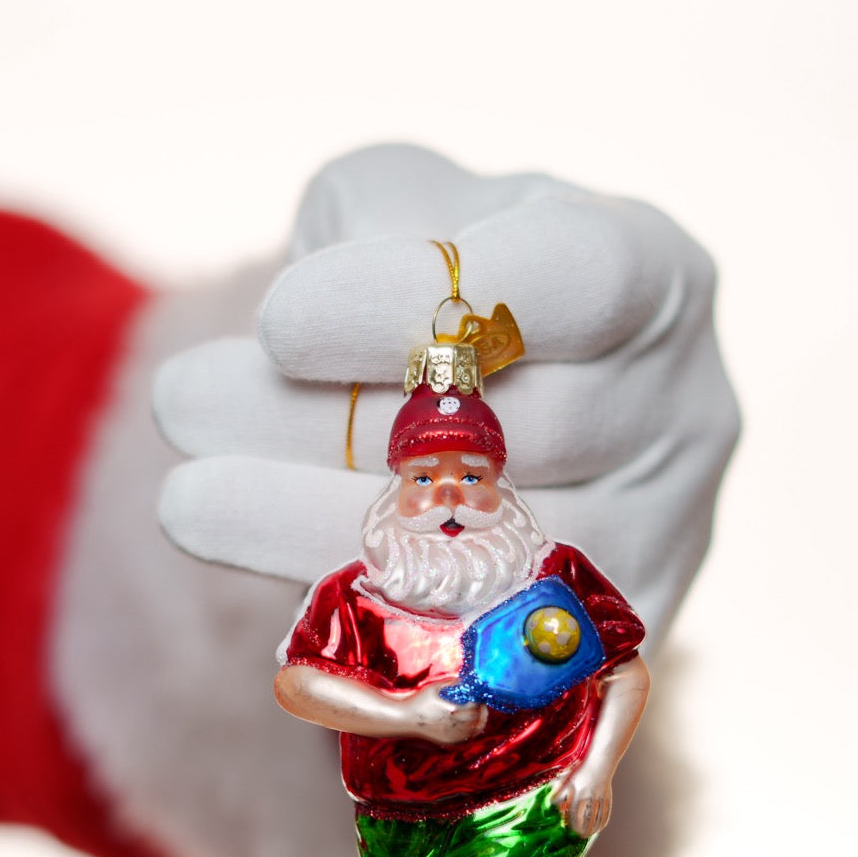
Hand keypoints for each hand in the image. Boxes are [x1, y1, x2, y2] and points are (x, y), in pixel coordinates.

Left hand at [154, 144, 739, 650]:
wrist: (513, 431)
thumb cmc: (454, 299)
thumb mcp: (420, 211)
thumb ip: (376, 215)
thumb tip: (304, 314)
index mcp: (650, 279)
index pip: (566, 281)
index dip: (412, 305)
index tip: (272, 322)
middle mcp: (677, 413)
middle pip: (496, 436)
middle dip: (317, 427)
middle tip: (181, 404)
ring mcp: (651, 539)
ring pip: (474, 555)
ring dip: (309, 528)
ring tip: (184, 500)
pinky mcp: (599, 645)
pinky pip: (472, 644)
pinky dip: (364, 612)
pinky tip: (271, 589)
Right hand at [405, 688, 486, 745]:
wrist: (405, 720)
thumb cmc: (418, 702)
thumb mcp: (433, 688)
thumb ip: (450, 683)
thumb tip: (465, 679)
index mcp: (452, 709)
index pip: (475, 706)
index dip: (480, 701)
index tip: (480, 697)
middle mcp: (454, 724)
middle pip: (478, 719)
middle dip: (482, 711)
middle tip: (482, 705)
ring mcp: (451, 735)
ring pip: (475, 731)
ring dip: (480, 722)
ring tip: (480, 715)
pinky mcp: (448, 741)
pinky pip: (466, 739)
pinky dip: (472, 732)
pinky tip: (472, 726)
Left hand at [551, 763, 613, 837]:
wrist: (599, 762)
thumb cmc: (580, 771)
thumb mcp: (567, 780)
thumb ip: (559, 793)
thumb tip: (551, 805)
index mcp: (577, 792)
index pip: (573, 812)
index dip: (570, 822)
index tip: (567, 829)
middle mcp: (589, 795)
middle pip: (586, 817)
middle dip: (582, 829)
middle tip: (578, 837)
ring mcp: (600, 796)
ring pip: (597, 817)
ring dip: (593, 828)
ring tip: (588, 835)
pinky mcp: (608, 797)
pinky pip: (606, 812)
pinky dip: (603, 822)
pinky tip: (599, 828)